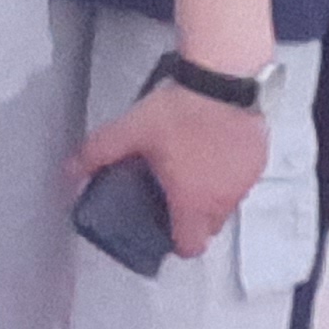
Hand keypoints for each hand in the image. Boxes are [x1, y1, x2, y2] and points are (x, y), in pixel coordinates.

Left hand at [71, 78, 267, 257]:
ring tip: (189, 164)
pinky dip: (227, 171)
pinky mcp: (259, 160)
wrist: (223, 81)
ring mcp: (246, 181)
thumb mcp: (131, 131)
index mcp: (194, 202)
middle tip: (169, 192)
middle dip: (190, 217)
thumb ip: (98, 153)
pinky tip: (211, 146)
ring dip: (210, 193)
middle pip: (209, 227)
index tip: (161, 224)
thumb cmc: (178, 113)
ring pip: (227, 202)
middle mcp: (225, 200)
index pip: (191, 247)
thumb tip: (69, 171)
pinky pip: (241, 178)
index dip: (175, 241)